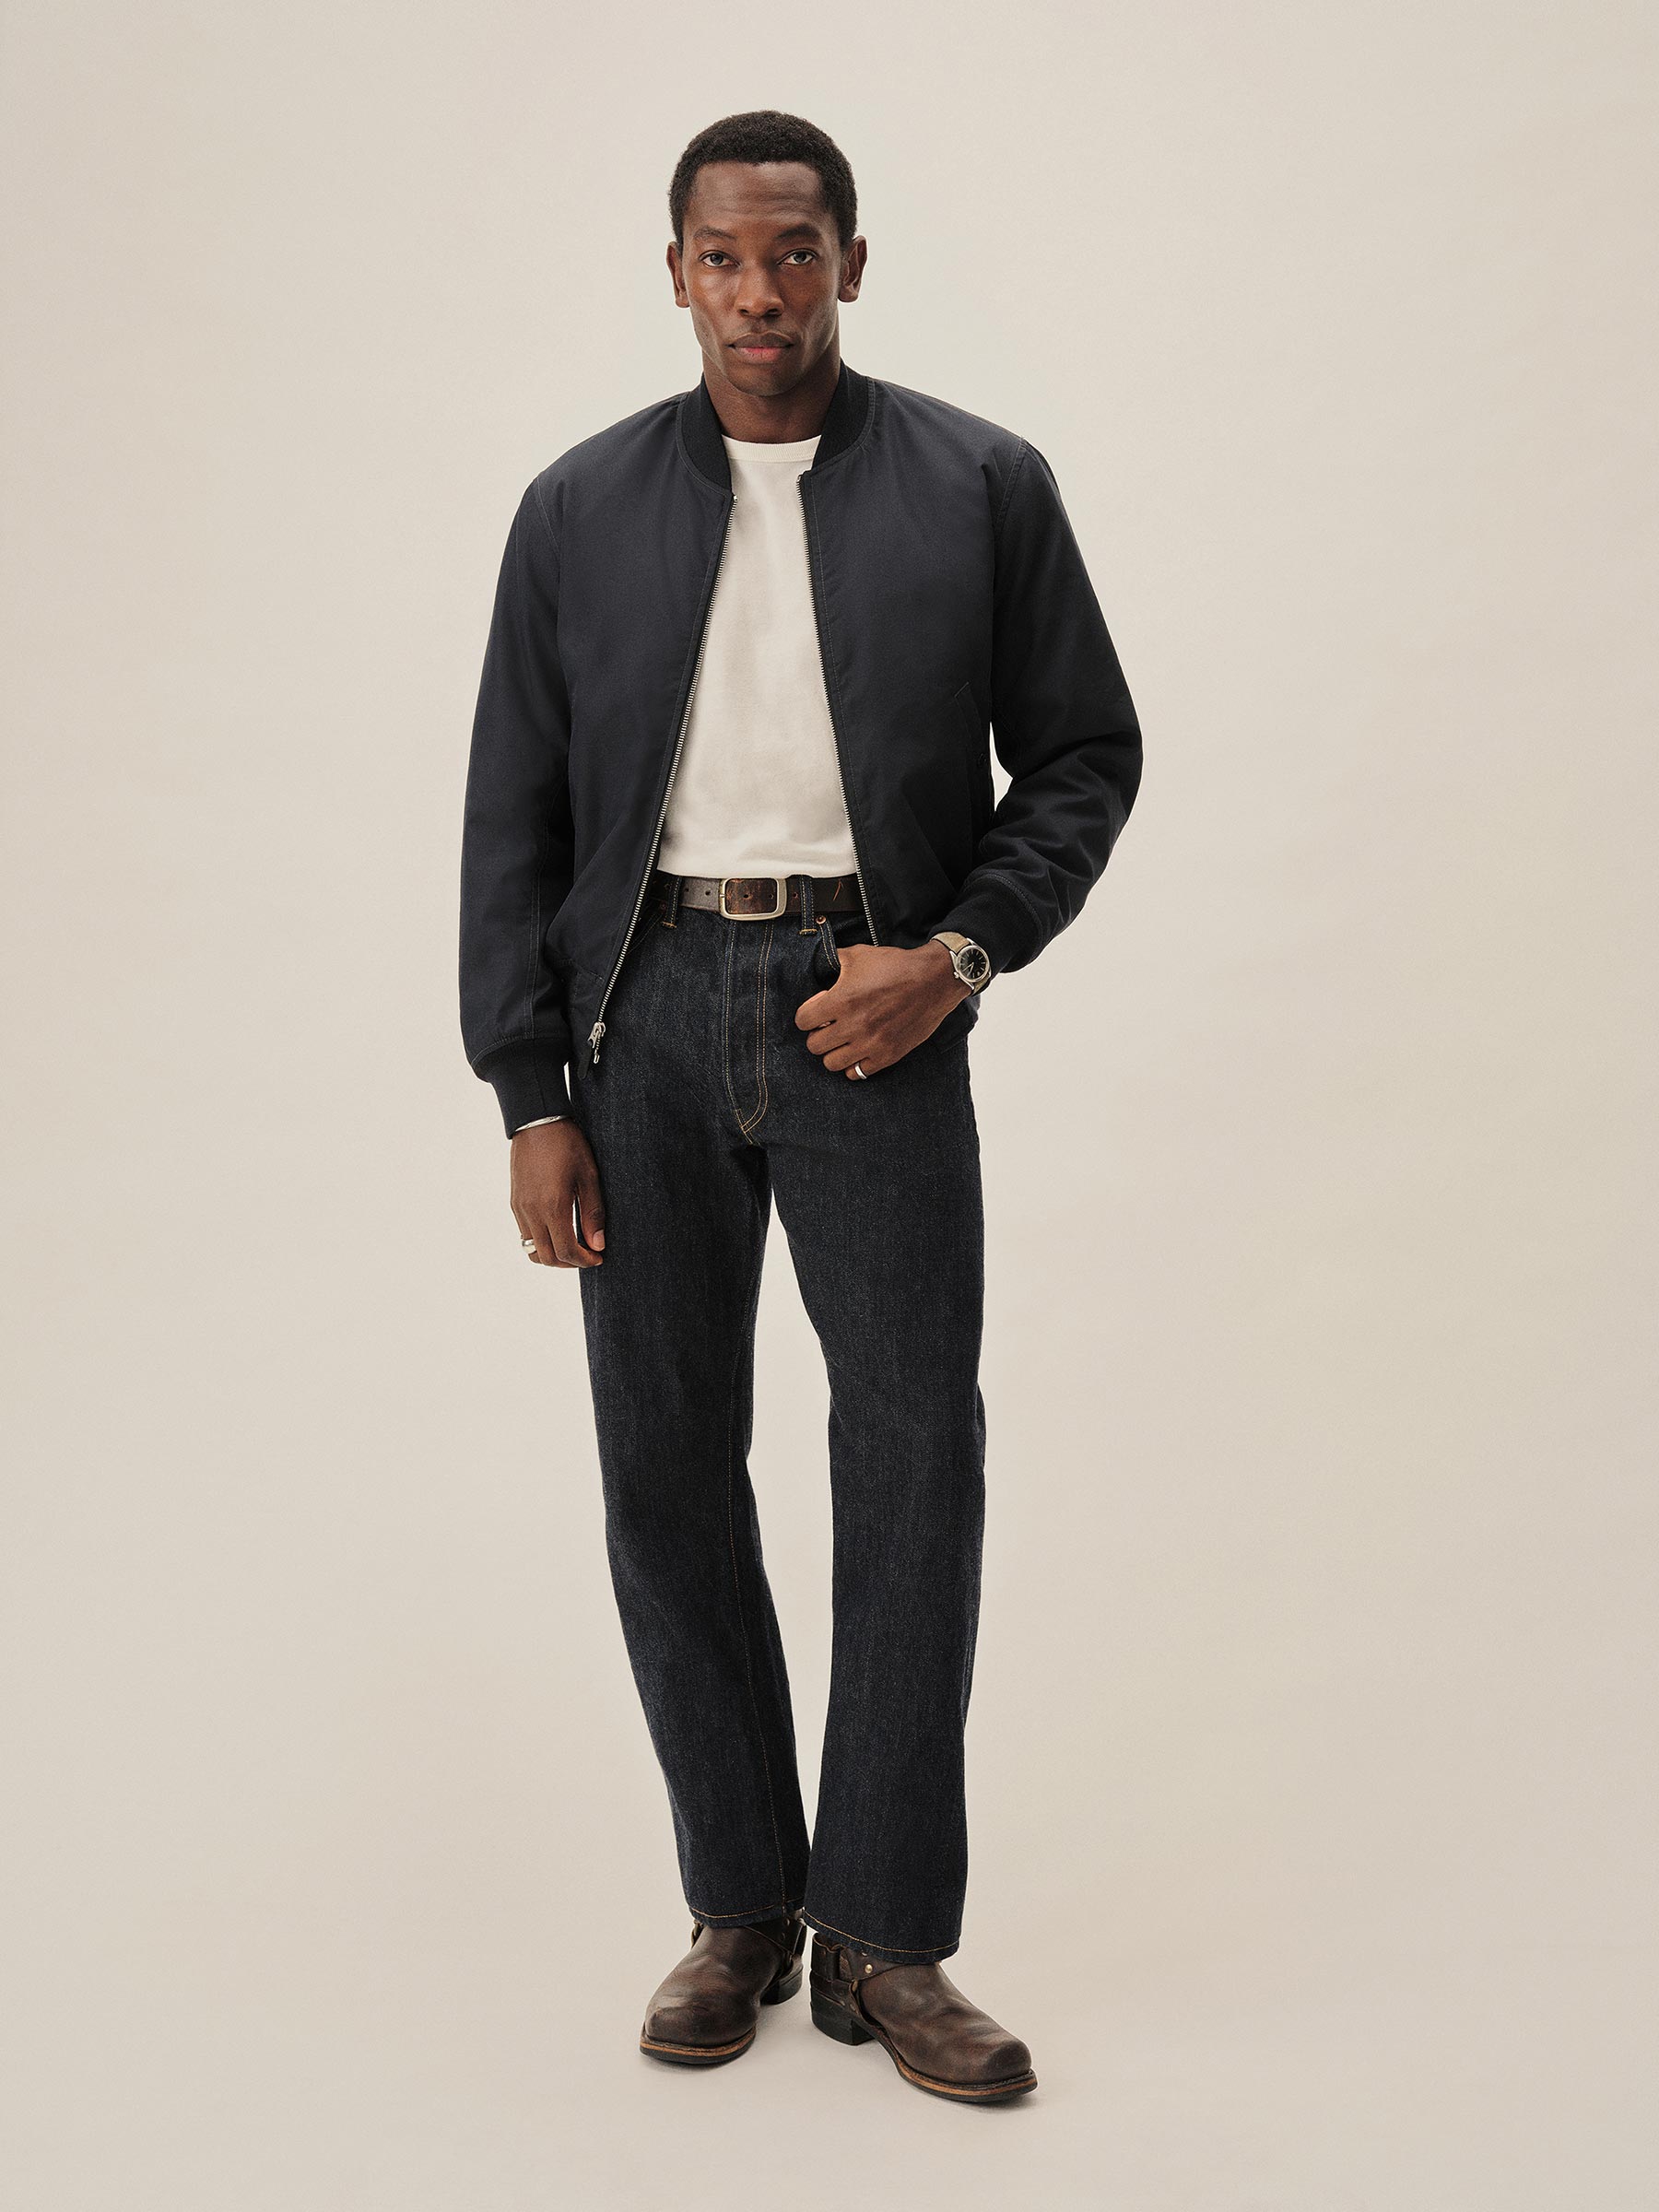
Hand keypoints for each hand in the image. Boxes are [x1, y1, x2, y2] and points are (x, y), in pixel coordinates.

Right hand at [511, 1120, 605, 1266]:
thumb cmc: (568, 1145)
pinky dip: (542, 1242)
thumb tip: (598, 1245)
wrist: (537, 1122)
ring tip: (573, 1245)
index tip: (599, 1257)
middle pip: (548, 1257)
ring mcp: (520, 1208)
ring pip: (532, 1250)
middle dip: (570, 1262)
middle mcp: (532, 1212)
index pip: (566, 1251)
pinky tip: (558, 1229)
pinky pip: (525, 1234)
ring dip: (553, 1255)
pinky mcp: (514, 1202)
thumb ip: (593, 1213)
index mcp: (552, 1206)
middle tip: (588, 1254)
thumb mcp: (589, 1176)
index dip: (584, 1261)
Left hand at [794, 938, 970, 1076]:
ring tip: (843, 1040)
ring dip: (833, 1051)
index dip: (807, 1014)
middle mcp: (854, 1026)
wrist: (934, 980)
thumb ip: (833, 960)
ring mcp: (871, 1044)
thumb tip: (817, 962)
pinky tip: (859, 1050)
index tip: (818, 1009)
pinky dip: (854, 1063)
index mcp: (842, 1000)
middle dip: (818, 1033)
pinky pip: (857, 1073)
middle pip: (814, 1045)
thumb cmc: (896, 966)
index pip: (803, 1020)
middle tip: (830, 1025)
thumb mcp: (859, 954)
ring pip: (831, 1064)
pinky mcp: (887, 1055)